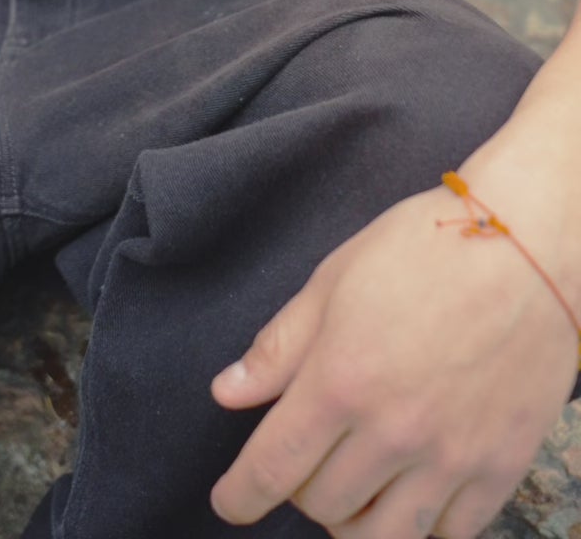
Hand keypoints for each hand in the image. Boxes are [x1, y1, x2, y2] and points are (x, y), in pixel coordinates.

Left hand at [209, 182, 577, 538]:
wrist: (526, 244)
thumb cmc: (425, 249)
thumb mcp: (335, 280)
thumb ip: (280, 346)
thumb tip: (228, 394)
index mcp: (341, 380)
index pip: (273, 468)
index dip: (240, 495)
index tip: (231, 502)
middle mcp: (392, 431)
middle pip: (322, 505)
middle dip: (300, 488)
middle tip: (307, 457)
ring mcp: (451, 457)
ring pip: (383, 538)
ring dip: (355, 522)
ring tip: (354, 489)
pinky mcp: (500, 468)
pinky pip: (448, 534)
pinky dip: (420, 526)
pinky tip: (411, 494)